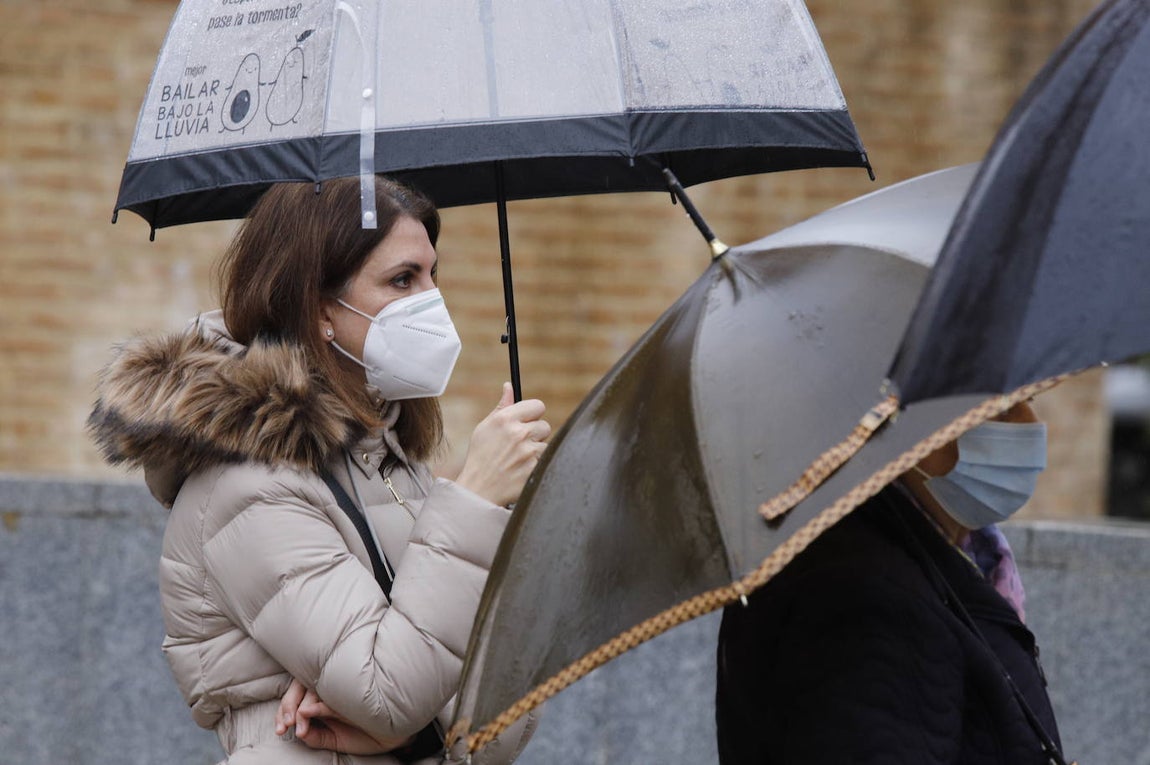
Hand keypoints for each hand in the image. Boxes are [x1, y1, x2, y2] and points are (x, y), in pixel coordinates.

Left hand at [276, 678, 411, 753]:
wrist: (391, 733)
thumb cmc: (362, 734)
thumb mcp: (331, 740)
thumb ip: (313, 736)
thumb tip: (298, 729)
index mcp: (321, 699)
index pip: (296, 697)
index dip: (284, 710)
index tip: (281, 729)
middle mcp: (328, 689)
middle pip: (299, 687)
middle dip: (287, 707)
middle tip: (285, 726)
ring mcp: (339, 686)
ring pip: (312, 688)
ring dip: (299, 707)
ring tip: (298, 726)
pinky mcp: (351, 688)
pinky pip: (330, 693)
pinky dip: (318, 703)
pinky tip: (310, 712)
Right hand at [455, 382, 550, 506]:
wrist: (479, 488)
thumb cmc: (480, 455)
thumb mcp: (485, 427)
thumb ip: (502, 406)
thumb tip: (509, 386)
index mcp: (505, 419)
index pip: (537, 406)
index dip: (533, 413)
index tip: (528, 420)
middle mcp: (518, 433)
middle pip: (544, 425)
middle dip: (535, 433)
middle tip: (520, 443)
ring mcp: (528, 452)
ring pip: (546, 444)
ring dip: (536, 450)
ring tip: (518, 458)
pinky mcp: (534, 468)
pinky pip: (544, 460)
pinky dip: (536, 464)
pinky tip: (521, 468)